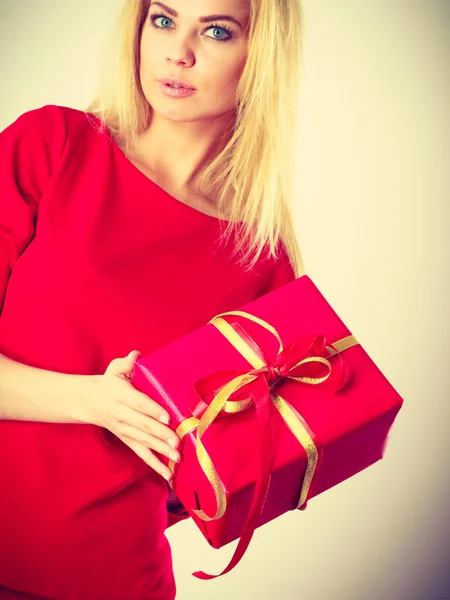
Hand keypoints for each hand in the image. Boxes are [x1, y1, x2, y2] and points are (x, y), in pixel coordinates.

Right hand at [86, 350, 180, 480]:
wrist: (90, 402)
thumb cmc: (109, 383)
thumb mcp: (114, 369)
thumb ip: (126, 363)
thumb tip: (136, 355)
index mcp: (122, 396)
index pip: (140, 404)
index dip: (154, 411)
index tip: (168, 418)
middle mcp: (123, 415)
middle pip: (144, 426)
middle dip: (161, 435)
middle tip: (178, 442)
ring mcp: (125, 430)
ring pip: (144, 443)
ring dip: (161, 452)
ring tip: (177, 459)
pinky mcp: (127, 440)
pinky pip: (141, 453)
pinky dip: (155, 464)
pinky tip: (168, 475)